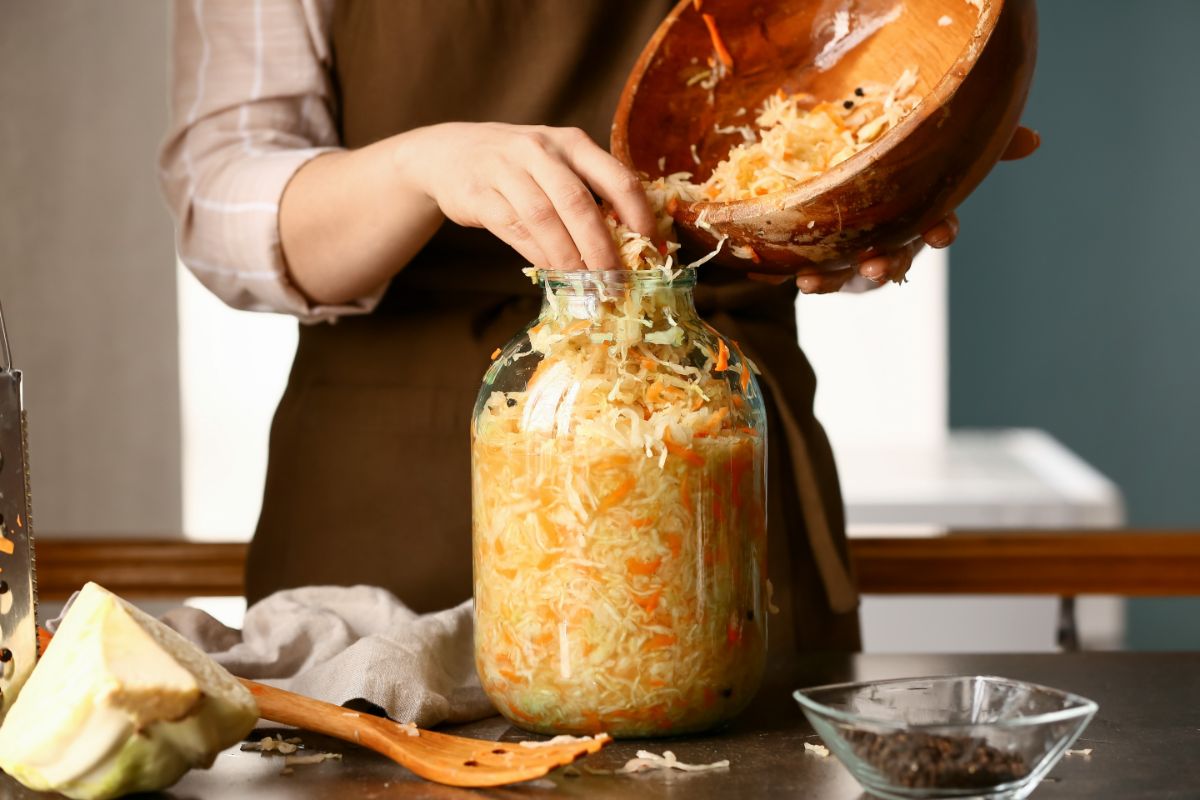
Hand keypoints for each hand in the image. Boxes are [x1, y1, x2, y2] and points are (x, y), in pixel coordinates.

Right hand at [403, 122, 657, 270]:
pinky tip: (554, 275)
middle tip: (615, 281)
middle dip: (600, 248)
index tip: (650, 247)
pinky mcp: (478, 193)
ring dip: (568, 258)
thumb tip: (628, 244)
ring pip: (544, 219)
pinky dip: (538, 256)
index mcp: (572, 143)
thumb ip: (587, 192)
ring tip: (586, 286)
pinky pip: (514, 229)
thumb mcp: (556, 162)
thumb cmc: (518, 165)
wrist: (449, 153)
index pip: (615, 177)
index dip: (637, 214)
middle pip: (578, 203)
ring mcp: (506, 170)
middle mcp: (540, 150)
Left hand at [768, 125, 1039, 293]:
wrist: (856, 198)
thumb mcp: (941, 155)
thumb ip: (984, 147)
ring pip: (848, 271)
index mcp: (921, 215)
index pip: (938, 224)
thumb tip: (1036, 139)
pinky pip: (817, 270)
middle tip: (875, 265)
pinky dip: (806, 276)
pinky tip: (792, 278)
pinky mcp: (829, 259)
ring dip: (835, 276)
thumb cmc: (907, 178)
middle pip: (893, 256)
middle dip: (886, 263)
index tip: (938, 235)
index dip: (939, 230)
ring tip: (814, 280)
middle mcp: (892, 240)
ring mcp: (858, 254)